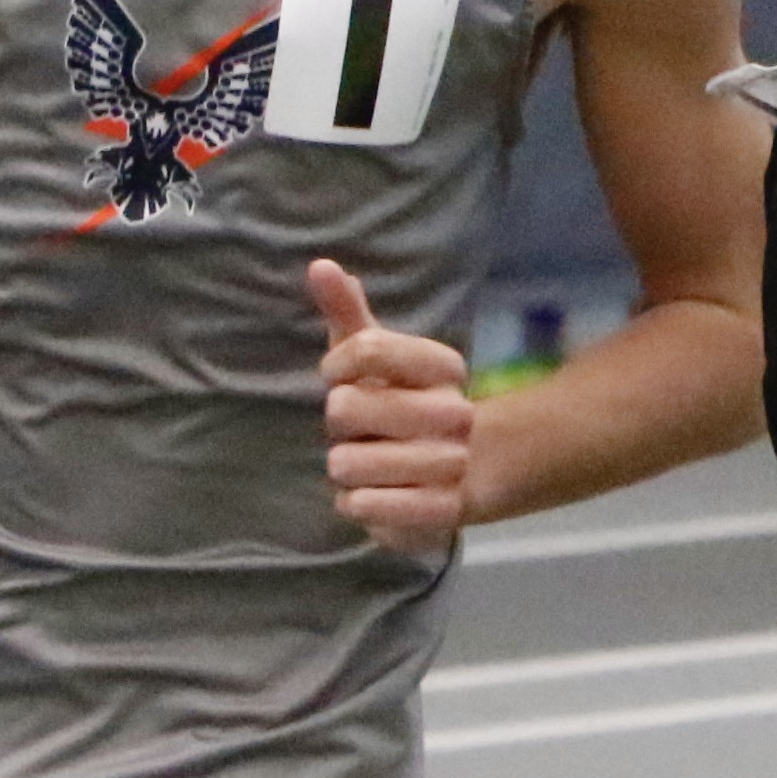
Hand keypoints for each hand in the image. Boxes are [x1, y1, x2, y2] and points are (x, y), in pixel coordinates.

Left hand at [313, 258, 476, 553]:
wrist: (453, 475)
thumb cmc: (394, 402)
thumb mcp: (372, 354)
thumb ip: (348, 311)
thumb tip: (320, 264)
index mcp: (444, 368)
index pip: (369, 347)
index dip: (336, 365)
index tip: (335, 375)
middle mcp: (456, 413)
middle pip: (348, 407)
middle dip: (337, 422)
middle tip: (353, 429)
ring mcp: (452, 465)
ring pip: (352, 462)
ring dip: (342, 465)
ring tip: (356, 464)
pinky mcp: (442, 513)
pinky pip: (370, 506)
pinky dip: (355, 503)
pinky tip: (362, 495)